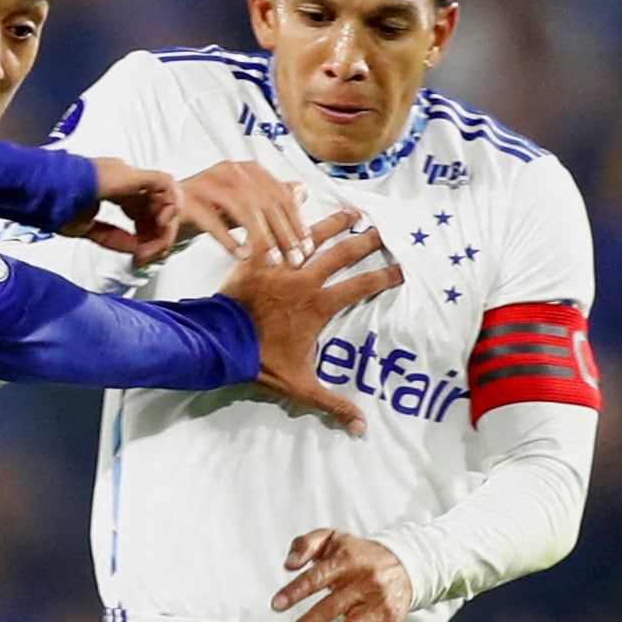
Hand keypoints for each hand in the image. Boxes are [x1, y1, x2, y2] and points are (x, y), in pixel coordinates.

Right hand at [62, 158, 182, 264]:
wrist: (45, 192)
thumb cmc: (55, 207)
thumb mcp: (88, 229)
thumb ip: (112, 237)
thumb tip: (135, 249)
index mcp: (109, 187)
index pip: (137, 207)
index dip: (143, 229)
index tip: (140, 250)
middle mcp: (121, 178)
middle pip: (152, 202)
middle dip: (158, 227)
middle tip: (156, 250)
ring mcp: (127, 174)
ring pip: (162, 193)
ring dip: (165, 218)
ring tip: (160, 239)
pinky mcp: (131, 175)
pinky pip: (164, 184)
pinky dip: (168, 203)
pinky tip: (162, 223)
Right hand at [175, 160, 310, 262]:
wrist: (163, 209)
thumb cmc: (207, 208)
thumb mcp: (244, 203)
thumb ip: (271, 198)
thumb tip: (302, 191)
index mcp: (245, 169)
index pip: (280, 194)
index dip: (296, 221)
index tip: (306, 246)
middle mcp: (228, 171)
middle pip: (266, 202)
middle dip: (284, 233)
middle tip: (294, 259)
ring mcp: (206, 184)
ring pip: (243, 209)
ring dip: (262, 238)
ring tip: (272, 261)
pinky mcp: (186, 201)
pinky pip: (212, 221)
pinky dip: (229, 239)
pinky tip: (242, 255)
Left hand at [218, 210, 399, 435]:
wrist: (219, 343)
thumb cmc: (261, 363)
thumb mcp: (300, 386)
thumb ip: (333, 404)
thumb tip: (362, 428)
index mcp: (320, 305)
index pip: (361, 286)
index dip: (384, 276)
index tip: (402, 269)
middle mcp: (305, 279)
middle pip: (343, 253)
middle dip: (366, 241)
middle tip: (382, 230)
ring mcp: (280, 265)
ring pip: (312, 235)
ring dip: (334, 222)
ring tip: (352, 212)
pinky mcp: (256, 258)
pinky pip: (273, 229)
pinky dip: (284, 211)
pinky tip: (295, 193)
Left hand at [272, 529, 413, 621]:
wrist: (405, 562)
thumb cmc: (358, 554)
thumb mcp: (332, 539)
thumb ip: (305, 544)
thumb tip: (288, 564)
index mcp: (347, 561)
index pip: (317, 577)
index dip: (296, 591)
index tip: (276, 606)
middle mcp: (364, 583)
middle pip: (330, 609)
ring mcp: (379, 604)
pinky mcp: (393, 621)